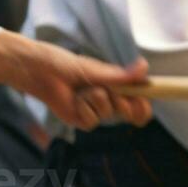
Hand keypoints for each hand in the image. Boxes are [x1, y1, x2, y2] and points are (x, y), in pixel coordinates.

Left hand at [0, 32, 153, 132]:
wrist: (42, 72)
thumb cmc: (68, 65)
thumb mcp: (98, 69)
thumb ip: (121, 74)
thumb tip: (145, 66)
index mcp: (118, 87)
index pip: (140, 103)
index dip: (144, 106)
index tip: (142, 101)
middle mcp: (110, 101)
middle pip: (130, 113)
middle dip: (121, 102)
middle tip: (109, 91)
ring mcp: (97, 112)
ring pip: (108, 114)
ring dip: (96, 98)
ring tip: (82, 88)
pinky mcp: (83, 120)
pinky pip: (92, 121)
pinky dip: (83, 108)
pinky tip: (74, 99)